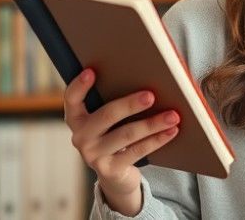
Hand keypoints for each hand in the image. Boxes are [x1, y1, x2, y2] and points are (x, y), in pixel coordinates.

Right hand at [63, 68, 180, 214]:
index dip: (79, 85)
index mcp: (76, 119)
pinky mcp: (109, 169)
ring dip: (152, 123)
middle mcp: (80, 137)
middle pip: (107, 115)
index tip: (91, 71)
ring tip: (173, 115)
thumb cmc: (115, 134)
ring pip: (127, 134)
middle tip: (151, 96)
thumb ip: (114, 102)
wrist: (116, 174)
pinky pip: (137, 151)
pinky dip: (157, 139)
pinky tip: (171, 131)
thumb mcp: (109, 120)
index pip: (72, 99)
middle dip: (130, 104)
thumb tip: (146, 79)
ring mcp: (93, 155)